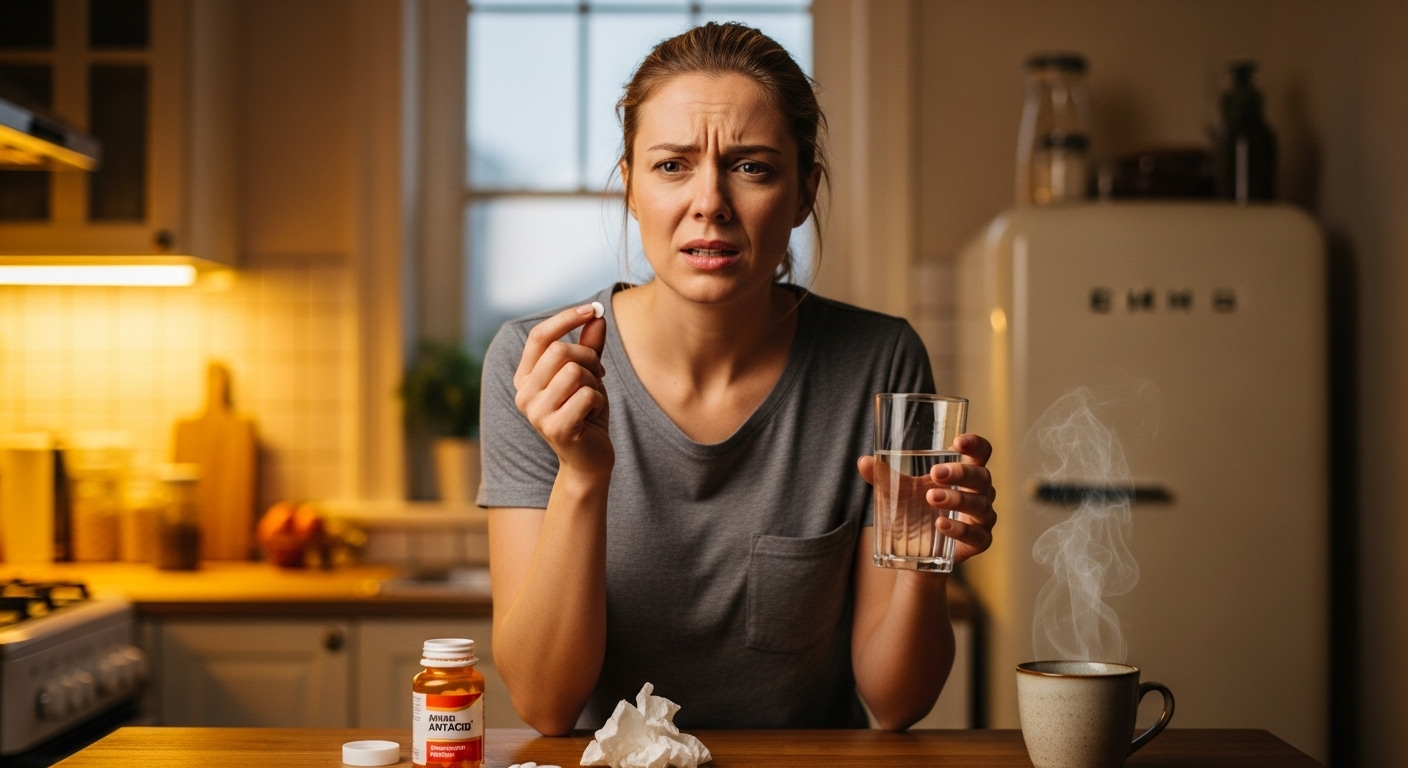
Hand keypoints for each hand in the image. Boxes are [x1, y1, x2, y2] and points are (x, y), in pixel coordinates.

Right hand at [513, 304, 612, 477]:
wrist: (589, 460)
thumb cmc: (586, 414)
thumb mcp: (587, 375)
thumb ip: (589, 346)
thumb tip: (597, 315)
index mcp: (525, 377)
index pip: (540, 336)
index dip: (567, 318)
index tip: (593, 309)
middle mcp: (523, 394)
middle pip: (560, 351)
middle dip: (588, 357)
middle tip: (598, 373)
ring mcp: (537, 413)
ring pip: (575, 372)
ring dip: (594, 382)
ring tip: (593, 397)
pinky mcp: (556, 428)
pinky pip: (586, 395)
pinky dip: (598, 400)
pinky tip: (593, 414)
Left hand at [857, 433, 996, 566]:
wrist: (918, 552)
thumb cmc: (917, 510)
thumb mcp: (900, 491)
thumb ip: (883, 476)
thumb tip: (864, 461)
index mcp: (965, 473)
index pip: (981, 453)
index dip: (976, 444)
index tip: (958, 441)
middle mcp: (980, 493)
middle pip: (982, 476)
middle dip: (961, 473)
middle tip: (935, 473)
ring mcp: (983, 518)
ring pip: (980, 505)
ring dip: (957, 499)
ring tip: (931, 498)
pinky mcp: (979, 542)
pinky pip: (977, 535)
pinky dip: (960, 530)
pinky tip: (941, 525)